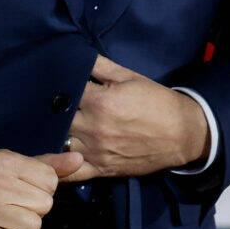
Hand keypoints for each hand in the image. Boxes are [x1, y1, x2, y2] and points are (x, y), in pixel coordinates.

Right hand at [0, 149, 81, 228]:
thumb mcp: (9, 165)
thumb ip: (47, 164)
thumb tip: (80, 158)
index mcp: (5, 162)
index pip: (50, 179)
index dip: (43, 189)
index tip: (24, 190)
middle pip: (45, 204)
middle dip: (35, 209)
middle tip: (14, 207)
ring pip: (34, 225)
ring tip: (8, 221)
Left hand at [60, 56, 209, 181]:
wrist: (182, 133)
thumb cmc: (156, 101)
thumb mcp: (129, 76)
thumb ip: (99, 66)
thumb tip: (75, 55)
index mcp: (100, 101)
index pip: (64, 93)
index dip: (57, 88)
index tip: (53, 86)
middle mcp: (94, 128)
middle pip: (57, 119)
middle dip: (52, 113)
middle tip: (47, 108)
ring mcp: (96, 152)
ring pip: (60, 144)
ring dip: (53, 136)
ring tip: (49, 129)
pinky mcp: (101, 170)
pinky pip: (72, 174)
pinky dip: (59, 167)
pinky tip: (52, 159)